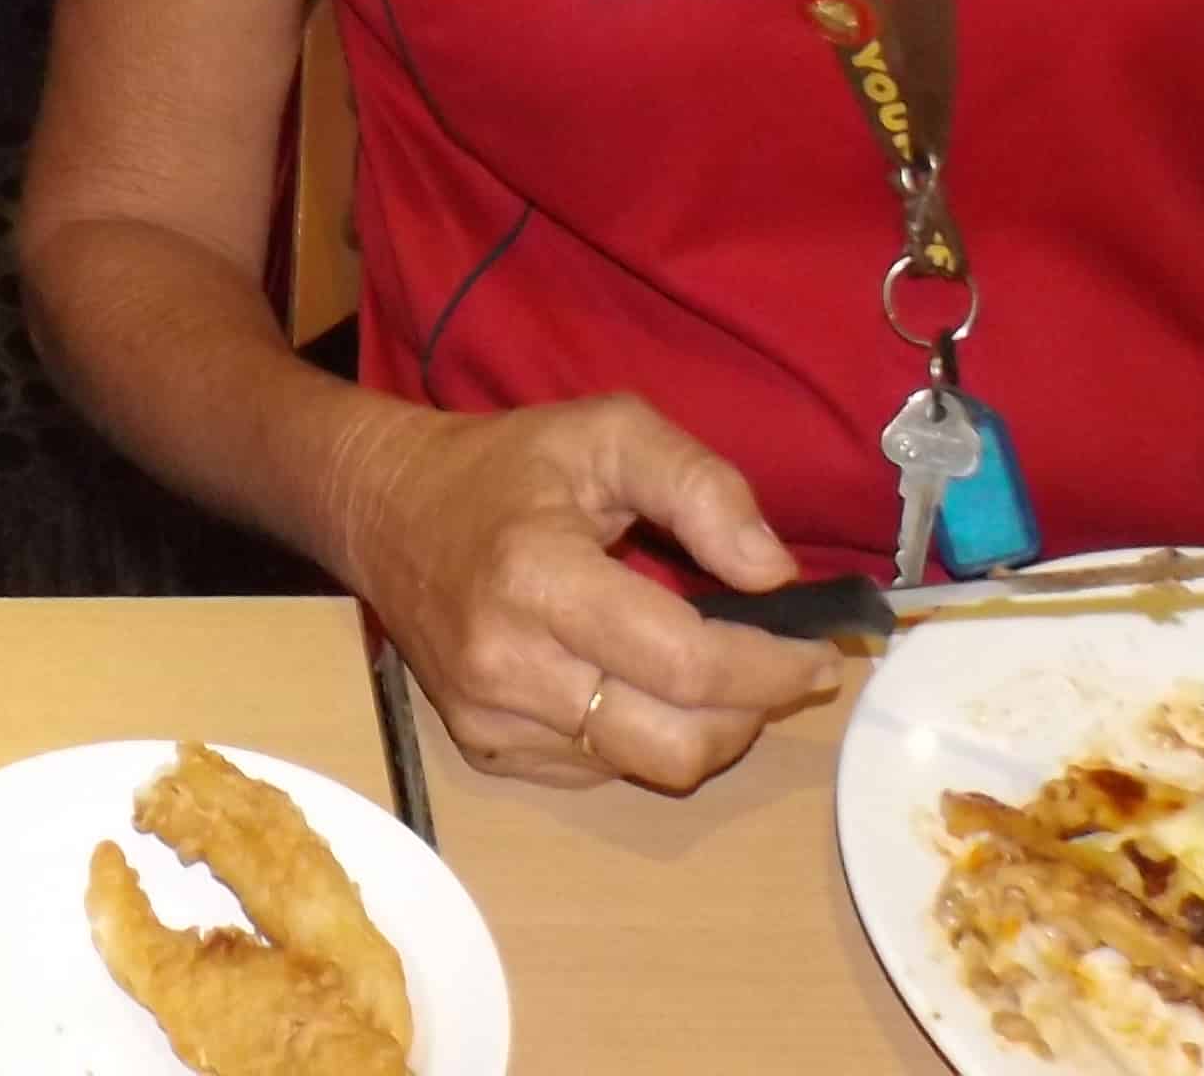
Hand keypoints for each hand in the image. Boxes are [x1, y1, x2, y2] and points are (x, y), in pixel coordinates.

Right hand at [328, 394, 846, 791]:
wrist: (386, 509)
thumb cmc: (507, 465)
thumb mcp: (609, 432)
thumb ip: (701, 487)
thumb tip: (773, 575)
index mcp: (539, 574)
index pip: (684, 663)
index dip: (769, 668)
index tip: (818, 651)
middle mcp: (507, 663)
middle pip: (672, 745)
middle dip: (749, 716)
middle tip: (780, 672)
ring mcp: (489, 718)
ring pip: (642, 768)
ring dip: (703, 731)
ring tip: (716, 675)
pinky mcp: (482, 749)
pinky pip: (597, 772)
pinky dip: (641, 736)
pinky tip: (639, 683)